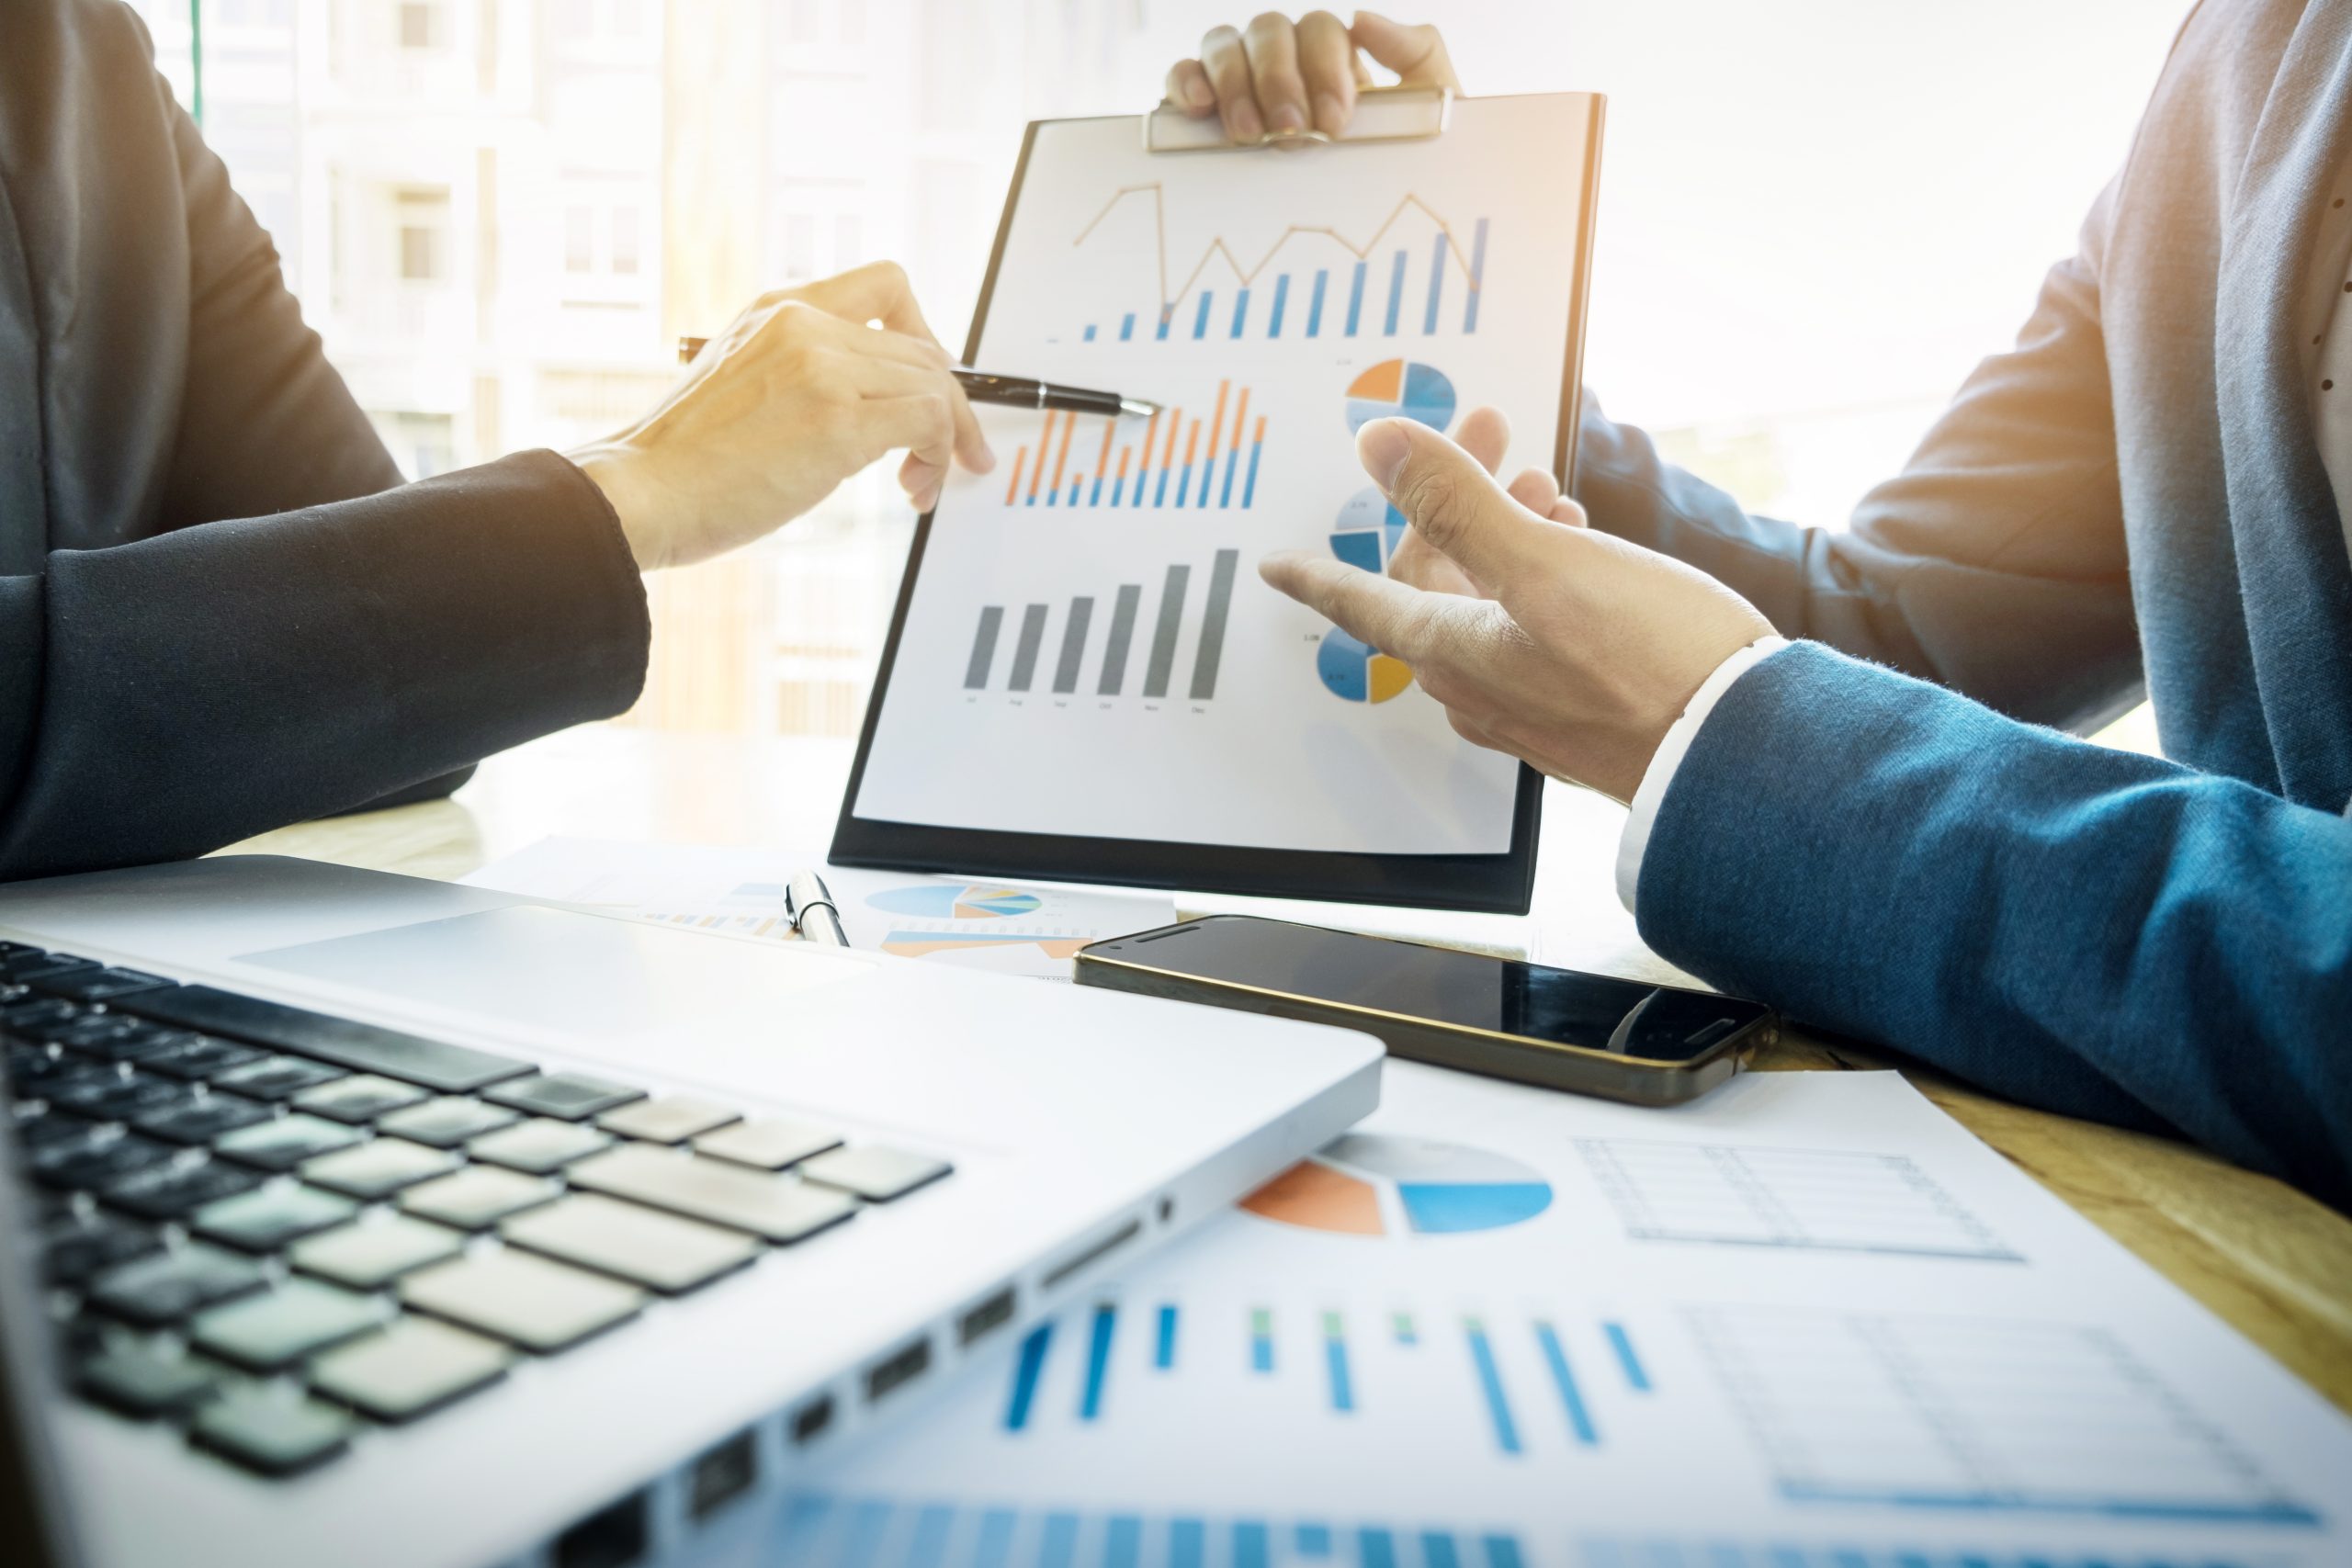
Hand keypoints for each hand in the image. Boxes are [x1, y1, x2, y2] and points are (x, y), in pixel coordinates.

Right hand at [567, 262, 992, 570]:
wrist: (642, 491)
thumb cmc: (684, 458)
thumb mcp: (741, 378)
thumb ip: (800, 368)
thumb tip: (873, 400)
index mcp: (779, 308)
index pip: (886, 286)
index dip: (924, 333)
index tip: (929, 379)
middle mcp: (804, 325)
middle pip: (922, 351)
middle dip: (946, 407)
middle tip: (943, 456)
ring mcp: (823, 369)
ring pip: (934, 387)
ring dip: (944, 441)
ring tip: (920, 483)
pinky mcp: (838, 422)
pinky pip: (928, 422)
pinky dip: (937, 457)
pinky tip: (915, 488)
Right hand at [1166, 11, 1458, 142]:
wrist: (1385, 231)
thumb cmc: (1404, 169)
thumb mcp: (1428, 109)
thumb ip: (1416, 51)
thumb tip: (1363, 17)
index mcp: (1334, 60)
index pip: (1320, 29)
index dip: (1324, 66)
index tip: (1335, 122)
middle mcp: (1285, 63)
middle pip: (1269, 30)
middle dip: (1279, 79)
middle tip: (1291, 133)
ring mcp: (1240, 84)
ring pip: (1224, 44)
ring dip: (1234, 83)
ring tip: (1248, 134)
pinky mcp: (1202, 112)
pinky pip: (1183, 76)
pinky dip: (1185, 81)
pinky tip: (1199, 107)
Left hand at [1259, 416, 1774, 802]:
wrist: (1741, 758)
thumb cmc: (1650, 664)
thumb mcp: (1544, 563)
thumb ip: (1458, 503)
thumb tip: (1380, 448)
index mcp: (1452, 651)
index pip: (1361, 602)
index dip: (1317, 573)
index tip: (1275, 565)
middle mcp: (1478, 687)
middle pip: (1432, 584)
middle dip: (1456, 502)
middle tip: (1495, 432)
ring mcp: (1530, 705)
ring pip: (1488, 603)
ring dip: (1507, 532)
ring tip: (1554, 491)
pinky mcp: (1581, 711)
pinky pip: (1531, 634)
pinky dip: (1541, 577)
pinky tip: (1585, 550)